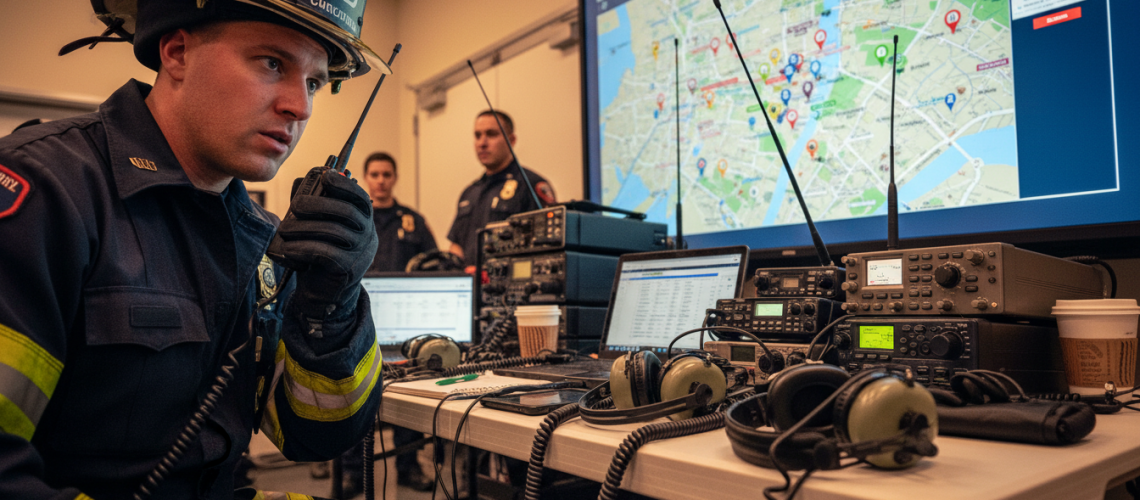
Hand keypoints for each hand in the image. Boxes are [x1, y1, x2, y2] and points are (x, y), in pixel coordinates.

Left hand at [274, 169, 377, 318]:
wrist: (324, 293)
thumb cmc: (320, 255)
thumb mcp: (320, 227)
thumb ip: (314, 205)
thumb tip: (301, 182)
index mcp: (363, 220)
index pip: (360, 197)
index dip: (344, 185)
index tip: (325, 177)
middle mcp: (368, 234)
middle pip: (346, 211)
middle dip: (317, 204)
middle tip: (294, 206)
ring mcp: (361, 252)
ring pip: (333, 231)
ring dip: (303, 228)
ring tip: (283, 230)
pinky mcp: (349, 268)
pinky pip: (325, 253)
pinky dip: (303, 248)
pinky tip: (288, 248)